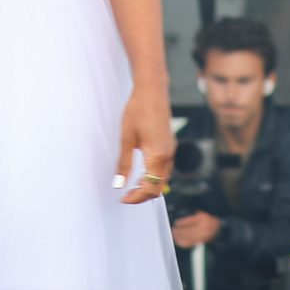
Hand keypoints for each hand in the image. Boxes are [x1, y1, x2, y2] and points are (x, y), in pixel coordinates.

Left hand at [117, 83, 175, 204]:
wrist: (152, 90)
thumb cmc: (138, 109)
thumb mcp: (126, 138)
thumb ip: (124, 164)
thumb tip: (119, 184)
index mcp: (158, 155)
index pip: (150, 188)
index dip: (136, 198)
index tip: (123, 199)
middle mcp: (168, 155)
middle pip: (159, 187)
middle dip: (143, 196)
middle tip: (125, 197)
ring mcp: (171, 150)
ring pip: (163, 179)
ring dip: (148, 187)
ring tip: (131, 187)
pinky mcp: (169, 146)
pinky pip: (164, 169)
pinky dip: (153, 177)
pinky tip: (141, 174)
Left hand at [171, 211, 221, 247]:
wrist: (223, 229)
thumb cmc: (211, 220)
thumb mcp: (204, 214)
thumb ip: (194, 216)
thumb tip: (182, 221)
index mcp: (203, 218)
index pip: (190, 221)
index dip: (182, 223)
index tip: (176, 223)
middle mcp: (204, 227)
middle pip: (189, 231)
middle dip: (180, 231)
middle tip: (173, 231)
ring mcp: (204, 236)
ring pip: (190, 238)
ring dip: (181, 238)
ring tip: (174, 236)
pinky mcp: (204, 242)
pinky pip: (192, 244)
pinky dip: (184, 244)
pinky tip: (179, 242)